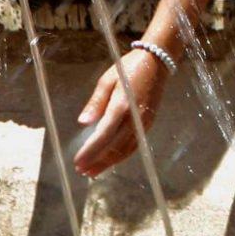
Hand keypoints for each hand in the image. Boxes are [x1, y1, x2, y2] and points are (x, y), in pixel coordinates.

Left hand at [73, 48, 168, 177]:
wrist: (156, 63)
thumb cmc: (128, 68)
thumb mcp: (107, 80)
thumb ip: (96, 102)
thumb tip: (82, 122)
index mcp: (121, 106)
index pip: (103, 135)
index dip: (91, 151)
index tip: (78, 162)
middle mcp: (134, 118)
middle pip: (114, 147)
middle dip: (98, 161)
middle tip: (82, 171)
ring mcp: (143, 123)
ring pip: (125, 150)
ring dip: (109, 163)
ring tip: (93, 172)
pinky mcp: (148, 124)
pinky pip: (134, 145)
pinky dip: (122, 156)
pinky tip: (111, 161)